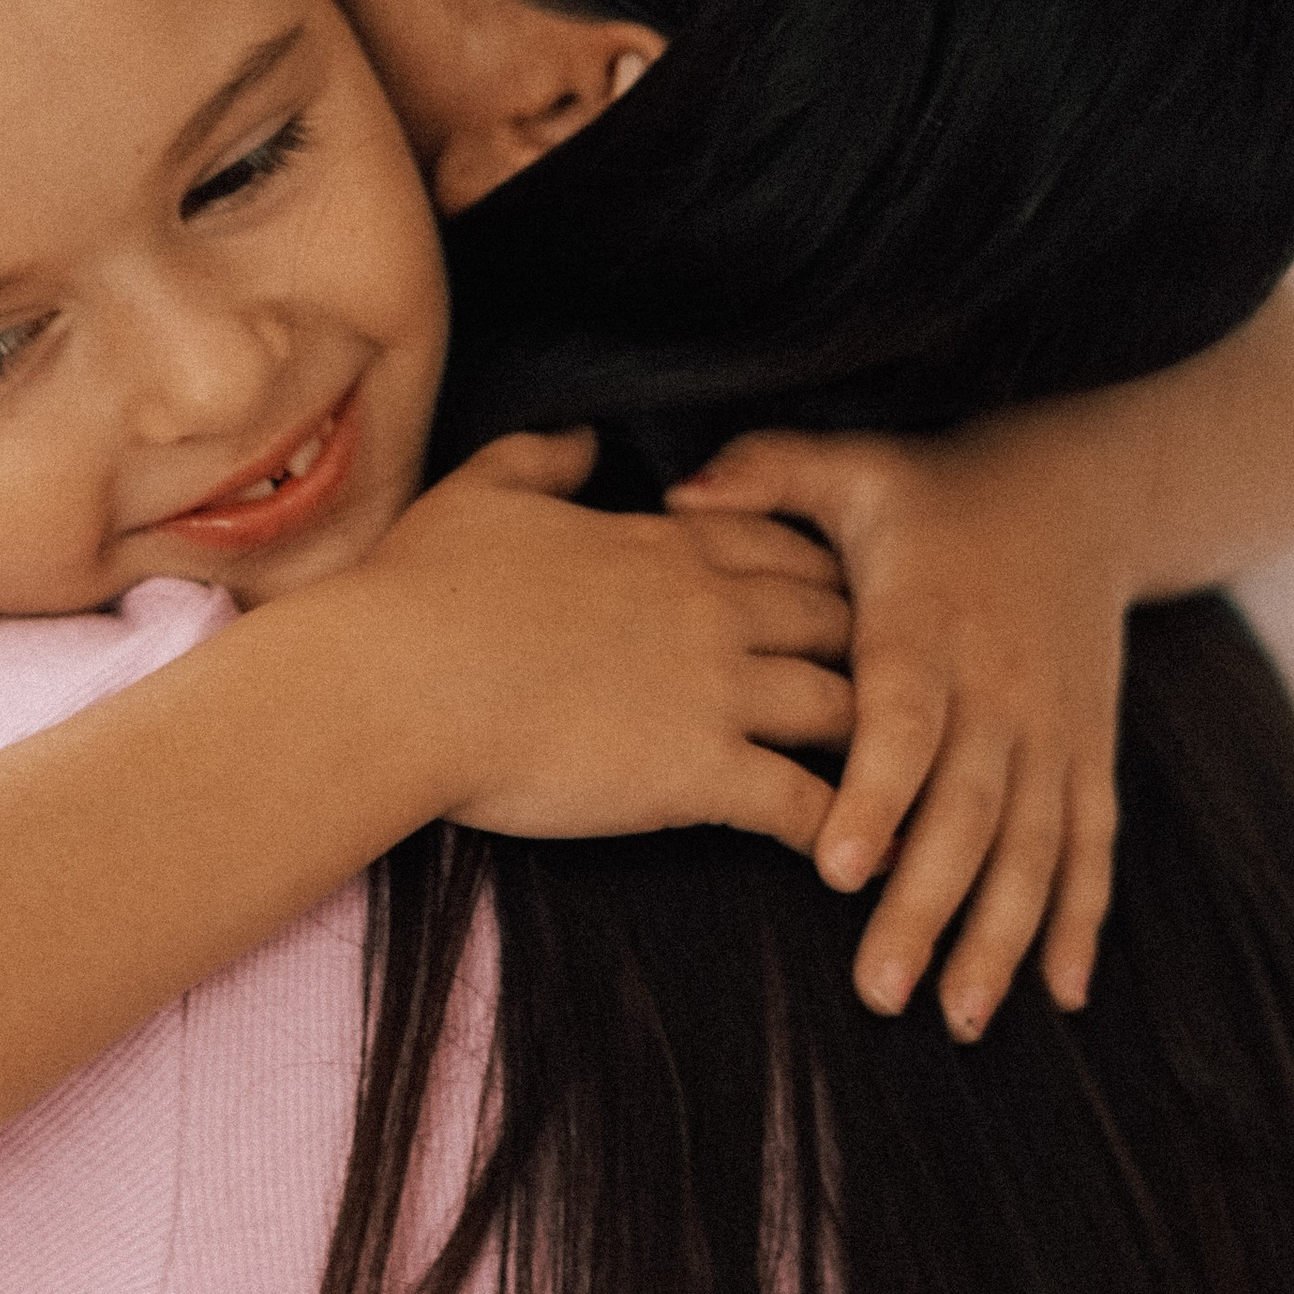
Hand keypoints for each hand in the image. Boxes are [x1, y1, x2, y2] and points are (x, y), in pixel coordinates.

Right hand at [360, 431, 853, 848]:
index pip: (780, 546)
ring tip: (897, 774)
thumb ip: (542, 458)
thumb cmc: (418, 593)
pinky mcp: (699, 774)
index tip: (836, 599)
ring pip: (843, 707)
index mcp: (663, 545)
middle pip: (839, 620)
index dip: (818, 572)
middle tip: (890, 689)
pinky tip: (859, 853)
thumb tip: (585, 440)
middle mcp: (709, 610)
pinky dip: (844, 828)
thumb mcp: (479, 493)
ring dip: (873, 739)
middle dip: (868, 651)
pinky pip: (803, 802)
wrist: (396, 687)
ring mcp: (713, 691)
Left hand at [669, 417, 1126, 1034]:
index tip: (836, 864)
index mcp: (926, 622)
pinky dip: (1079, 919)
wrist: (1079, 494)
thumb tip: (677, 492)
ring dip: (1000, 935)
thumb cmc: (931, 492)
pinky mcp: (1087, 751)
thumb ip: (765, 474)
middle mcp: (997, 684)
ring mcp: (1051, 726)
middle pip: (967, 807)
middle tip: (878, 990)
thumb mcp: (851, 464)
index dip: (877, 792)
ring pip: (1033, 843)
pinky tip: (1059, 995)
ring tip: (955, 1014)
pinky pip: (1091, 844)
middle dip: (927, 903)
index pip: (903, 718)